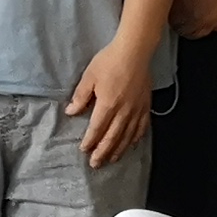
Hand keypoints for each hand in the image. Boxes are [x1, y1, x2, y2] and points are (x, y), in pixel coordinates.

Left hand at [68, 36, 155, 166]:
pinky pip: (142, 127)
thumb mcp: (89, 76)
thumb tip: (71, 112)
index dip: (90, 141)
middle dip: (103, 152)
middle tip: (96, 164)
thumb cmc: (109, 61)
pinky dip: (136, 138)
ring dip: (119, 150)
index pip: (97, 128)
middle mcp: (123, 111)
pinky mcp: (146, 106)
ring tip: (112, 159)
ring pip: (128, 136)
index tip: (84, 150)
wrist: (135, 52)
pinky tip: (132, 144)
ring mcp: (136, 110)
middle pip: (113, 137)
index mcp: (108, 105)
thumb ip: (80, 96)